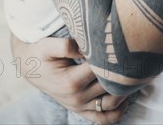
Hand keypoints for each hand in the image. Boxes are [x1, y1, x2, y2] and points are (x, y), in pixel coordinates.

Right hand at [11, 34, 128, 123]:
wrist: (30, 67)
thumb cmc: (41, 53)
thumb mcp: (48, 46)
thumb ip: (65, 45)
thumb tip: (83, 47)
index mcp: (71, 81)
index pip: (102, 71)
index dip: (113, 60)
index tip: (120, 48)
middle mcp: (77, 97)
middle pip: (109, 87)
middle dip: (122, 75)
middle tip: (132, 60)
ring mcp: (79, 106)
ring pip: (110, 104)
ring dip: (124, 93)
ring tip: (132, 77)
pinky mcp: (80, 109)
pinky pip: (102, 119)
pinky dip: (116, 113)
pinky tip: (124, 101)